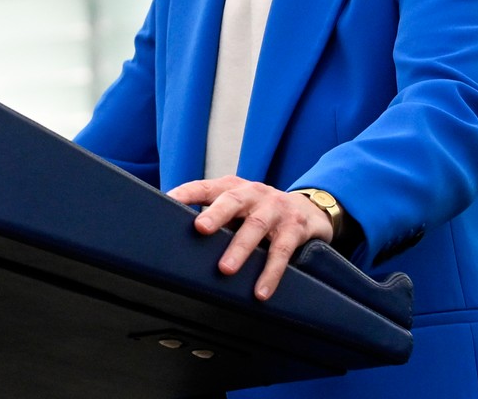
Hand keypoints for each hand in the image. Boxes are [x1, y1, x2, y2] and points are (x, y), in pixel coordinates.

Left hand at [166, 175, 333, 300]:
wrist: (308, 210)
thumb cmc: (261, 211)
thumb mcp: (237, 207)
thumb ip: (213, 215)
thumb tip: (173, 235)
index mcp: (234, 188)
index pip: (206, 187)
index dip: (188, 193)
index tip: (168, 200)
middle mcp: (254, 194)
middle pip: (233, 200)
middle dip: (216, 214)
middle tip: (200, 228)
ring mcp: (275, 209)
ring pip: (257, 226)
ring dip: (241, 247)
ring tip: (225, 269)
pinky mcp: (294, 228)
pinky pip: (282, 252)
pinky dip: (271, 272)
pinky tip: (260, 291)